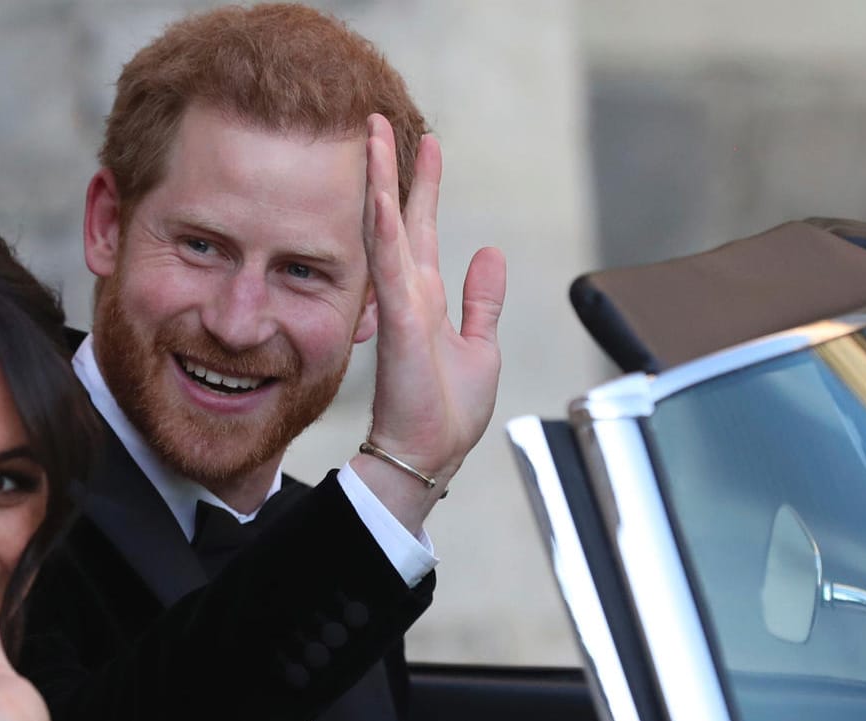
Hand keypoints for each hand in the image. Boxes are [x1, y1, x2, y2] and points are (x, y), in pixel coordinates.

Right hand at [358, 113, 507, 512]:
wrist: (427, 455)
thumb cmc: (448, 413)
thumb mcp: (480, 346)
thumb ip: (482, 300)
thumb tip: (491, 253)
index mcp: (426, 299)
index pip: (421, 229)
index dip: (424, 185)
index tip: (425, 144)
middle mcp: (408, 294)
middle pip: (398, 217)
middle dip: (392, 168)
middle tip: (381, 121)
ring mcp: (400, 305)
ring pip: (386, 230)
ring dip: (381, 182)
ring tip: (374, 137)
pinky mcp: (399, 323)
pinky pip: (389, 266)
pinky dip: (385, 228)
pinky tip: (381, 194)